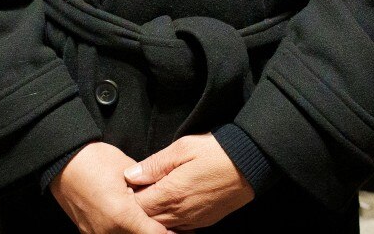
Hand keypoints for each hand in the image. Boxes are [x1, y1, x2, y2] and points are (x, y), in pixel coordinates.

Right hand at [50, 143, 167, 233]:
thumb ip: (147, 188)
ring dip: (138, 232)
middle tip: (171, 228)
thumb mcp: (127, 169)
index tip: (184, 230)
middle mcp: (107, 231)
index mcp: (122, 216)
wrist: (61, 159)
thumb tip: (162, 198)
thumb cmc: (94, 159)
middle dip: (155, 233)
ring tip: (150, 223)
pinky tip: (131, 223)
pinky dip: (123, 232)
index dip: (172, 233)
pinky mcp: (87, 232)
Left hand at [124, 134, 253, 230]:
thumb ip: (154, 164)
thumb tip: (131, 175)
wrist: (250, 163)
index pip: (137, 205)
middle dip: (137, 210)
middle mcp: (180, 212)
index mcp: (171, 193)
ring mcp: (193, 220)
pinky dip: (168, 222)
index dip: (127, 197)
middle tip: (132, 195)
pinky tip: (167, 209)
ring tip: (149, 201)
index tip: (123, 187)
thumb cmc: (216, 151)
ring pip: (162, 227)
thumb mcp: (183, 148)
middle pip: (147, 220)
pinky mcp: (204, 222)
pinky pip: (179, 228)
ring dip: (152, 217)